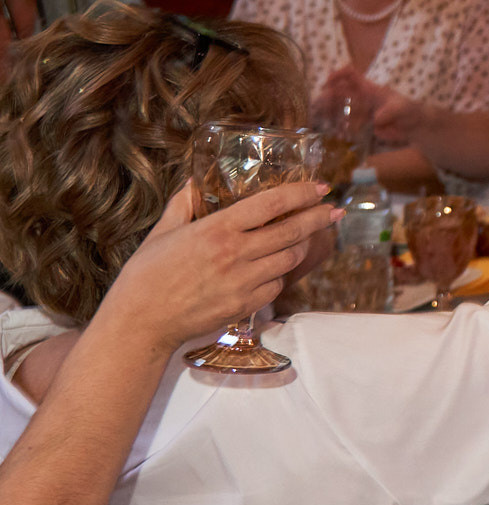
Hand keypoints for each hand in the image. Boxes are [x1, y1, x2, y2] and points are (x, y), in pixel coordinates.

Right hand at [97, 181, 337, 350]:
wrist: (140, 323)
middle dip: (318, 218)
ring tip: (307, 236)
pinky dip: (281, 274)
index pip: (271, 204)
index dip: (300, 193)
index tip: (320, 187)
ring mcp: (243, 282)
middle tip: (333, 211)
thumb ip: (183, 205)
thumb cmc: (146, 275)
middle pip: (292, 231)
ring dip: (302, 246)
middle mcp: (235, 254)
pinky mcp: (245, 305)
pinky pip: (276, 285)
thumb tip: (193, 182)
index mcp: (217, 230)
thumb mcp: (162, 232)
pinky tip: (278, 267)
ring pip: (290, 259)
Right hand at [317, 68, 417, 141]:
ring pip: (338, 108)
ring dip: (328, 111)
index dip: (338, 74)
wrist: (414, 127)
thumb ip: (390, 111)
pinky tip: (334, 133)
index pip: (350, 74)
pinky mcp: (360, 125)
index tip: (328, 82)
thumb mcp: (402, 108)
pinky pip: (345, 124)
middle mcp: (361, 98)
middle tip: (320, 106)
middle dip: (327, 95)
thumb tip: (376, 120)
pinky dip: (337, 127)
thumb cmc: (409, 111)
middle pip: (338, 91)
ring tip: (322, 119)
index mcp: (368, 89)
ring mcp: (359, 112)